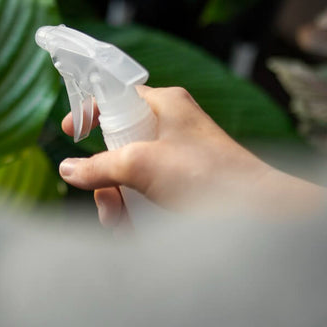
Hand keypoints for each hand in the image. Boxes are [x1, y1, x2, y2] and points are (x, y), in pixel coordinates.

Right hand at [58, 86, 326, 226]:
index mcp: (166, 105)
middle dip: (104, 177)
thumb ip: (99, 165)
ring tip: (120, 222)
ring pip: (129, 176)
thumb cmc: (208, 177)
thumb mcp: (142, 165)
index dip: (91, 110)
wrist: (260, 214)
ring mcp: (178, 160)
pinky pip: (146, 196)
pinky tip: (132, 232)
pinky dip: (135, 213)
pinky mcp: (184, 189)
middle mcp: (171, 128)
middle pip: (118, 144)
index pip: (117, 95)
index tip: (71, 131)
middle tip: (106, 196)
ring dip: (116, 201)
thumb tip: (66, 168)